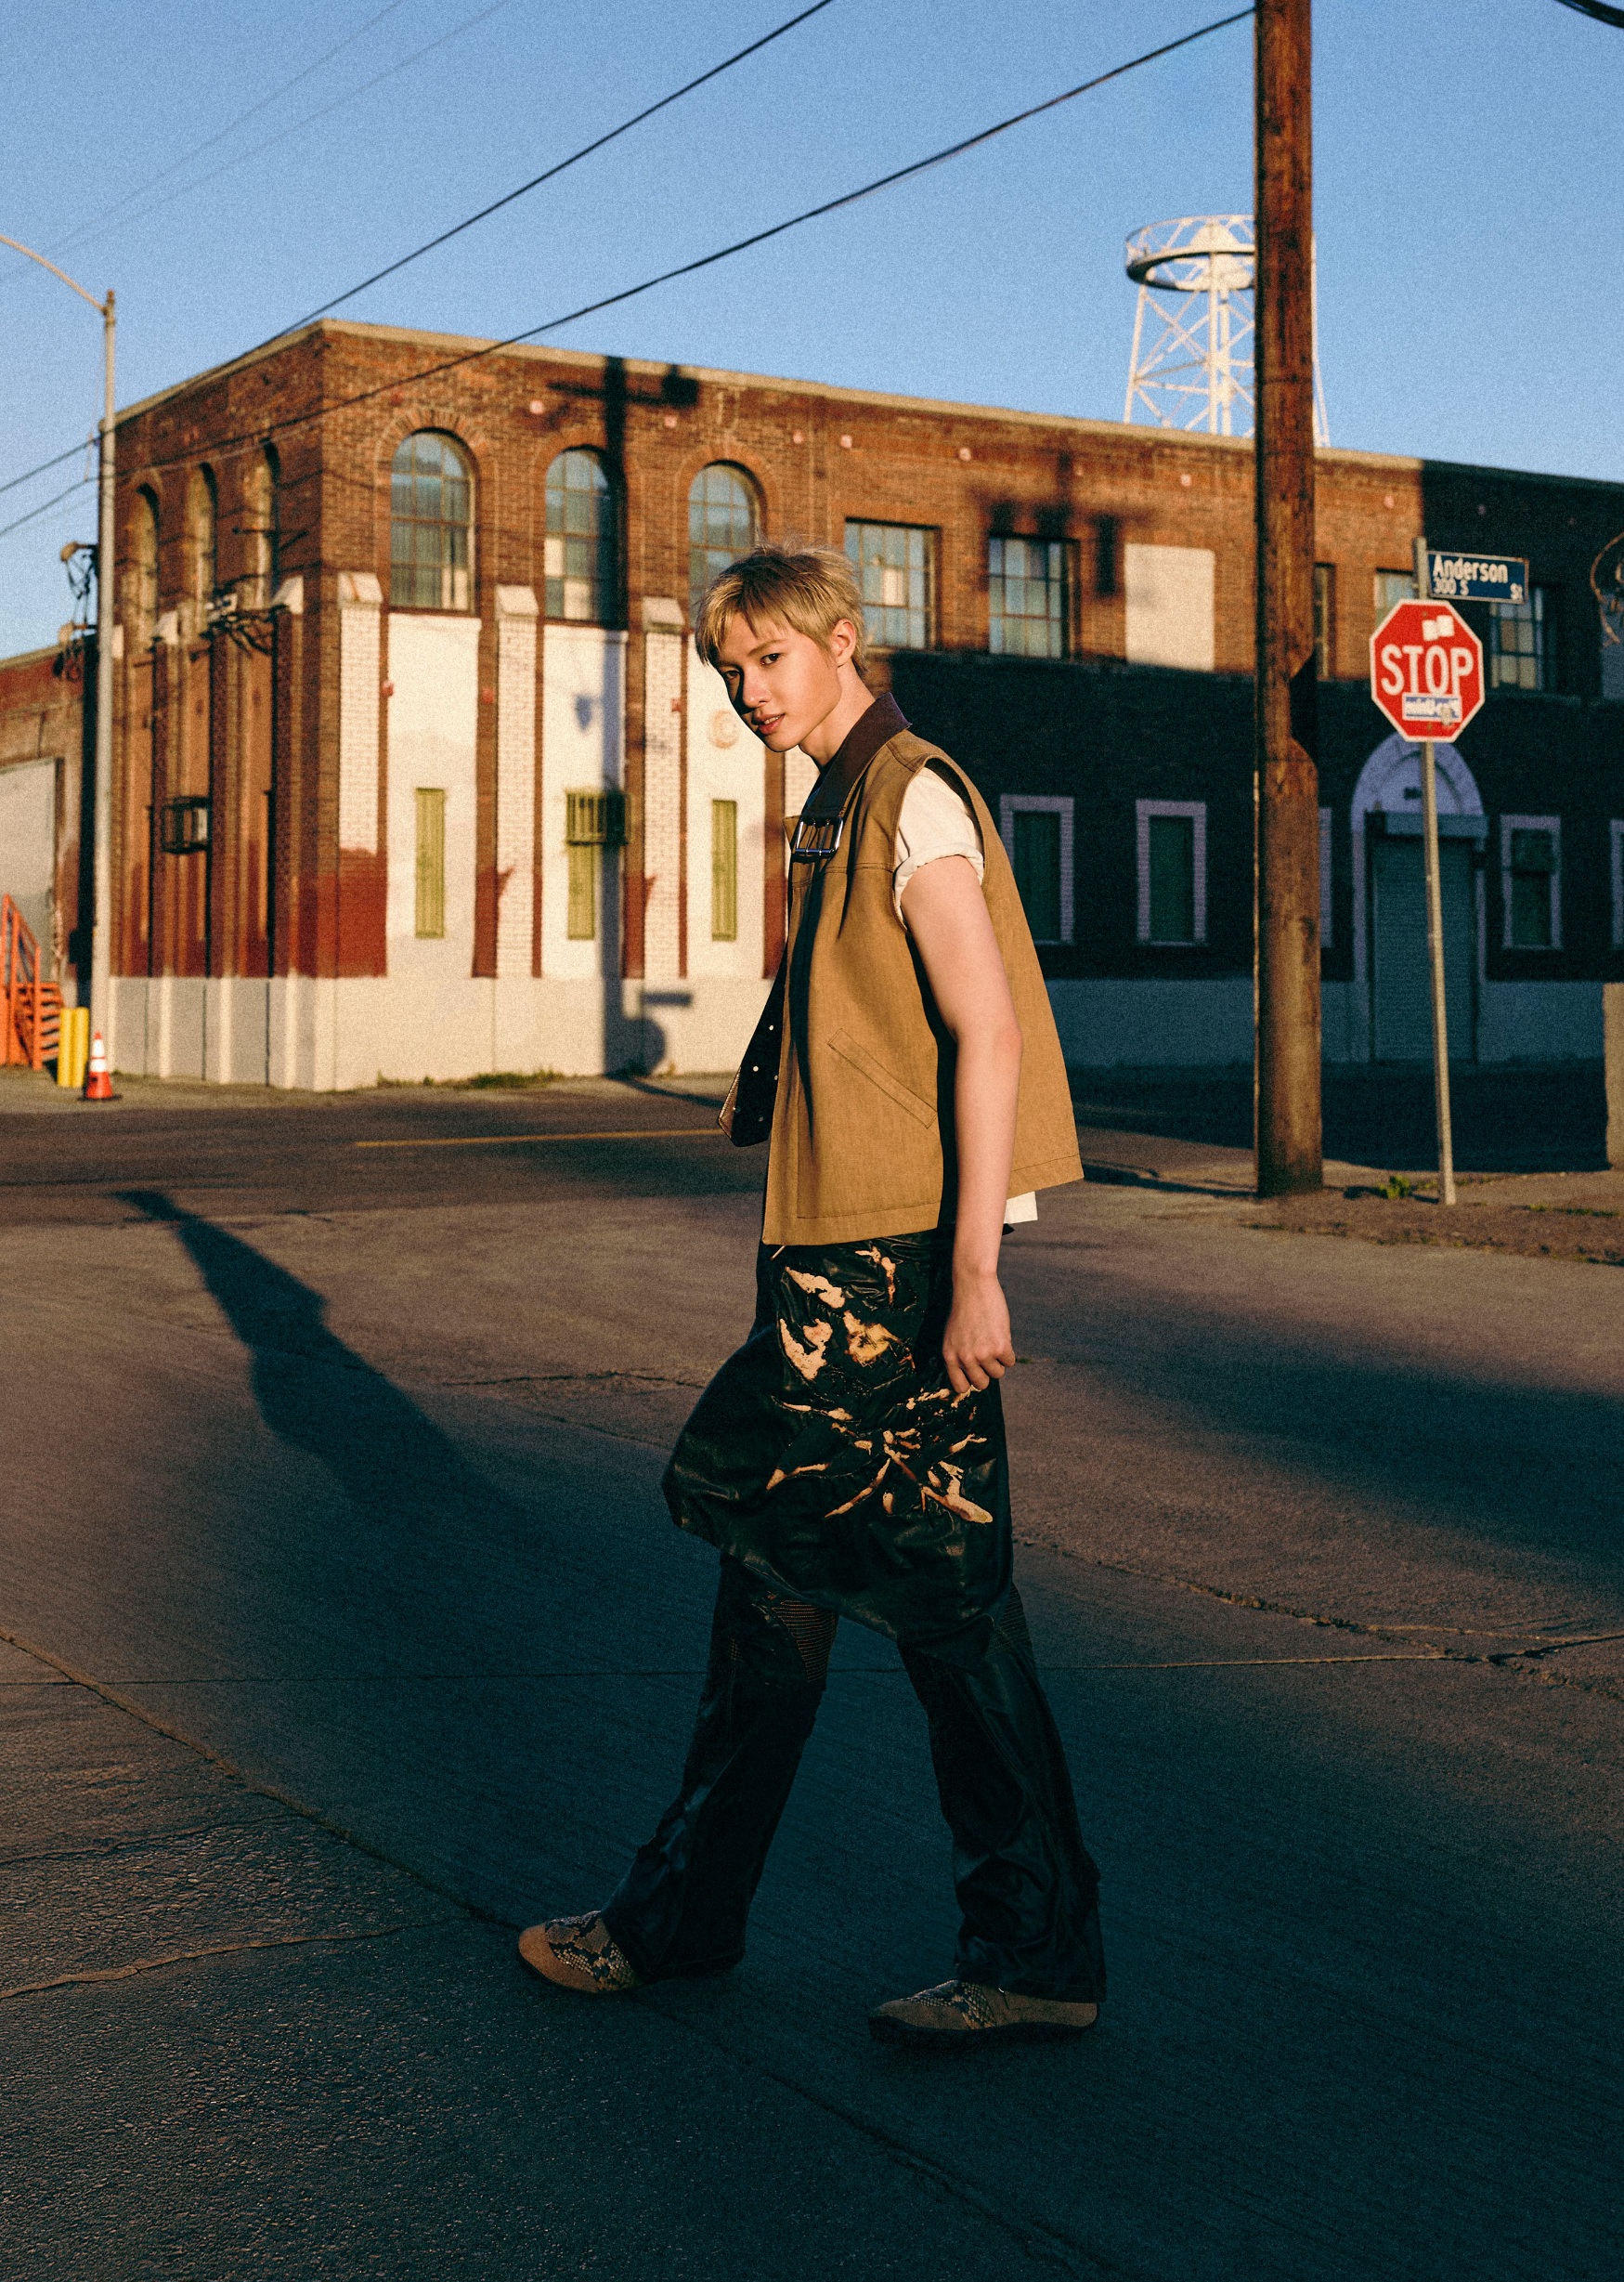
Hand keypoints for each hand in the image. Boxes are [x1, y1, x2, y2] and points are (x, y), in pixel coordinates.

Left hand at [942, 1267, 1014, 1396]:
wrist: (974, 1287)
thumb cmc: (964, 1310)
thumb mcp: (953, 1335)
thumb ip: (960, 1356)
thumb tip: (974, 1377)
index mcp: (949, 1356)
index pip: (960, 1386)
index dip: (970, 1382)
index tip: (977, 1375)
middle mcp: (965, 1358)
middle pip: (981, 1384)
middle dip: (987, 1373)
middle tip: (988, 1358)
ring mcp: (983, 1354)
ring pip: (998, 1373)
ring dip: (999, 1361)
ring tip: (993, 1341)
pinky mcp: (1000, 1347)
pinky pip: (1010, 1361)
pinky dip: (1009, 1351)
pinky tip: (1001, 1335)